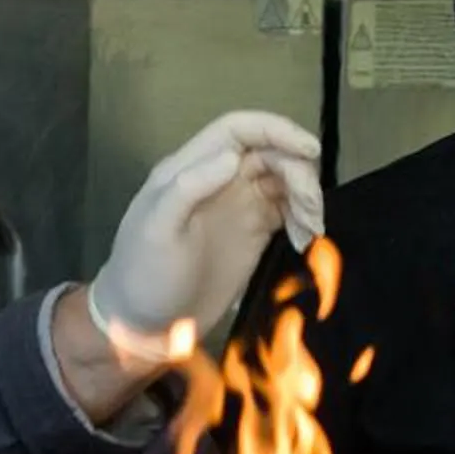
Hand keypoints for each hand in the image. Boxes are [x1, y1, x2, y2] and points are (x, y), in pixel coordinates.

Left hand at [88, 112, 323, 368]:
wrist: (144, 324)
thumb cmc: (144, 275)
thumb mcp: (158, 230)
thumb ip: (189, 188)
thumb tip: (232, 157)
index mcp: (189, 170)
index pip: (238, 130)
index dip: (275, 130)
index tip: (310, 150)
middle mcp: (216, 181)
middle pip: (270, 154)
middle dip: (298, 172)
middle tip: (311, 210)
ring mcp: (236, 208)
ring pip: (284, 181)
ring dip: (306, 197)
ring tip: (310, 230)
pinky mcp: (253, 235)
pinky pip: (287, 212)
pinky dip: (304, 219)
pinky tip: (305, 241)